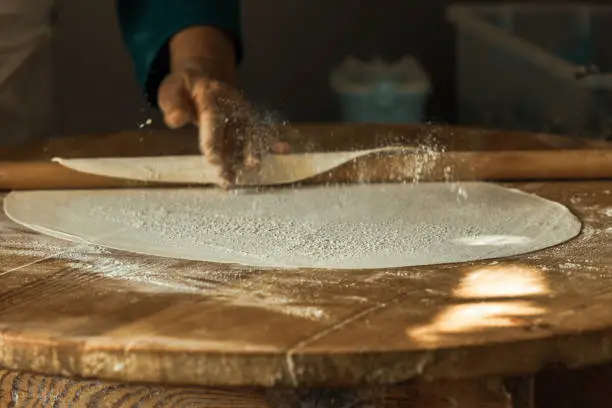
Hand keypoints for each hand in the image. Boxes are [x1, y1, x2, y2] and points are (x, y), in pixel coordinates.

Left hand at [157, 27, 288, 186]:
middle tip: (227, 177)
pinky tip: (283, 150)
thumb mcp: (171, 90)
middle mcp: (231, 102)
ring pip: (247, 134)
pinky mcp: (248, 119)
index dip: (213, 138)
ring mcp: (242, 111)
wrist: (204, 75)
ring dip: (249, 154)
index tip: (211, 159)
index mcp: (210, 94)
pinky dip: (271, 141)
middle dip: (231, 155)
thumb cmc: (184, 87)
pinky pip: (260, 131)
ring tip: (250, 171)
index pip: (212, 117)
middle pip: (232, 131)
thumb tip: (175, 119)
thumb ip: (172, 104)